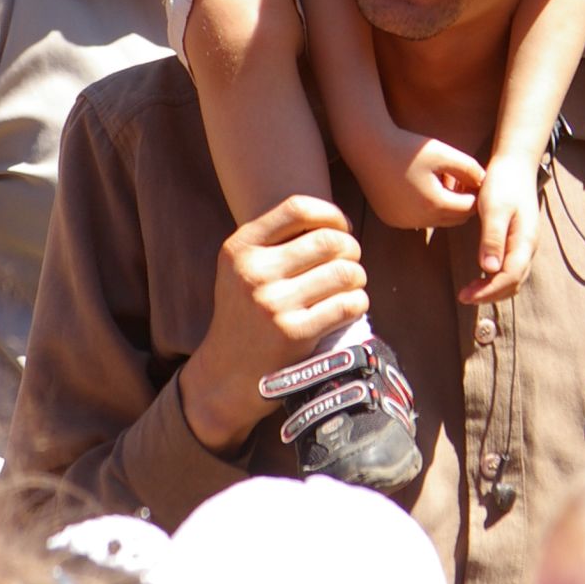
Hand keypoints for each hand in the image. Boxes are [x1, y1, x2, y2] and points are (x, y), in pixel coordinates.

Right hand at [179, 195, 368, 453]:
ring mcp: (273, 304)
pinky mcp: (294, 334)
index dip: (330, 214)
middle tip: (351, 261)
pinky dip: (359, 302)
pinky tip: (352, 306)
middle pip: (328, 241)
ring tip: (352, 284)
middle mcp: (254, 273)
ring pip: (344, 272)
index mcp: (239, 248)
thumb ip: (276, 240)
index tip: (341, 228)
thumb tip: (336, 222)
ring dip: (358, 277)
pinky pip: (347, 305)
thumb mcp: (242, 268)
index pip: (297, 208)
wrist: (225, 375)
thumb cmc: (245, 313)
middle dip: (351, 248)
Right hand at [345, 120, 483, 231]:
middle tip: (462, 182)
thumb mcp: (445, 153)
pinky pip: (417, 219)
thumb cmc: (408, 148)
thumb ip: (470, 169)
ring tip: (441, 181)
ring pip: (436, 220)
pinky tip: (421, 186)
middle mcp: (419, 220)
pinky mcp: (391, 219)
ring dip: (444, 207)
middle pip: (454, 219)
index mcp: (435, 204)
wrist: (368, 147)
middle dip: (462, 203)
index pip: (469, 209)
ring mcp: (403, 222)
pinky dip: (425, 208)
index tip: (477, 180)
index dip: (476, 195)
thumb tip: (484, 183)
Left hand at [458, 152, 541, 304]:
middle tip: (463, 296)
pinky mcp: (518, 240)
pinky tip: (481, 276)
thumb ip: (493, 238)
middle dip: (490, 294)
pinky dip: (496, 278)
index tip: (465, 295)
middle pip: (513, 282)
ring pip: (513, 278)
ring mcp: (525, 244)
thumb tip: (488, 269)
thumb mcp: (495, 208)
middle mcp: (528, 247)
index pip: (510, 277)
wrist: (515, 164)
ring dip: (493, 288)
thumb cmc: (504, 183)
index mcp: (525, 241)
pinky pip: (511, 268)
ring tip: (470, 291)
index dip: (488, 290)